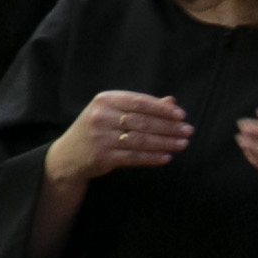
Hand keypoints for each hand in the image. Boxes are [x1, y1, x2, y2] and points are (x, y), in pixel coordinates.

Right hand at [47, 90, 189, 187]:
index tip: (182, 116)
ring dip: (165, 143)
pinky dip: (152, 157)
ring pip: (140, 140)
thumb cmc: (98, 129)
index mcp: (104, 100)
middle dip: (169, 127)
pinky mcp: (102, 156)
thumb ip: (141, 106)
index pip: (139, 102)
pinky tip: (167, 157)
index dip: (162, 109)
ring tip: (183, 144)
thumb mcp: (114, 112)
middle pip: (142, 121)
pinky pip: (134, 157)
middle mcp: (100, 116)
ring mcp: (100, 137)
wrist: (69, 155)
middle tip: (188, 131)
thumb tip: (172, 102)